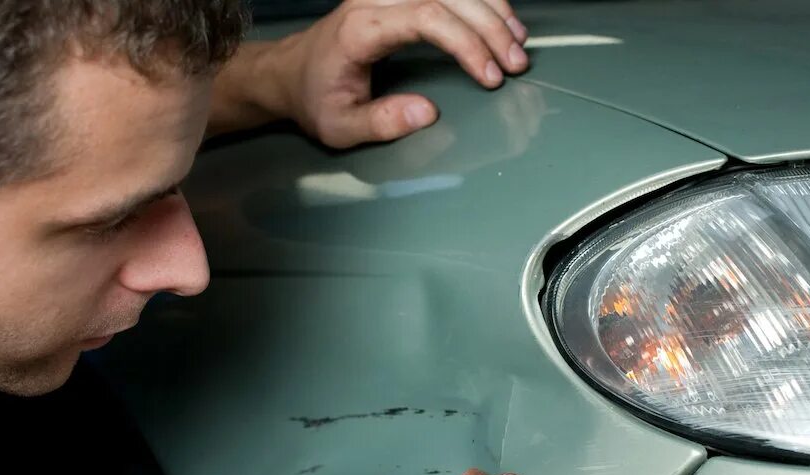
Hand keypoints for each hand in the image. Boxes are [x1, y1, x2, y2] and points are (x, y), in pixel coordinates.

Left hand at [271, 0, 529, 147]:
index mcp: (362, 28)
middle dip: (489, 29)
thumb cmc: (314, 98)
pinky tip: (502, 21)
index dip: (464, 43)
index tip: (489, 75)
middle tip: (515, 64)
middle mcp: (375, 0)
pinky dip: (478, 2)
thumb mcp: (339, 126)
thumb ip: (381, 122)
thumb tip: (427, 112)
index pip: (426, 17)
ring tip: (518, 44)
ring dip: (492, 10)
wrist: (291, 73)